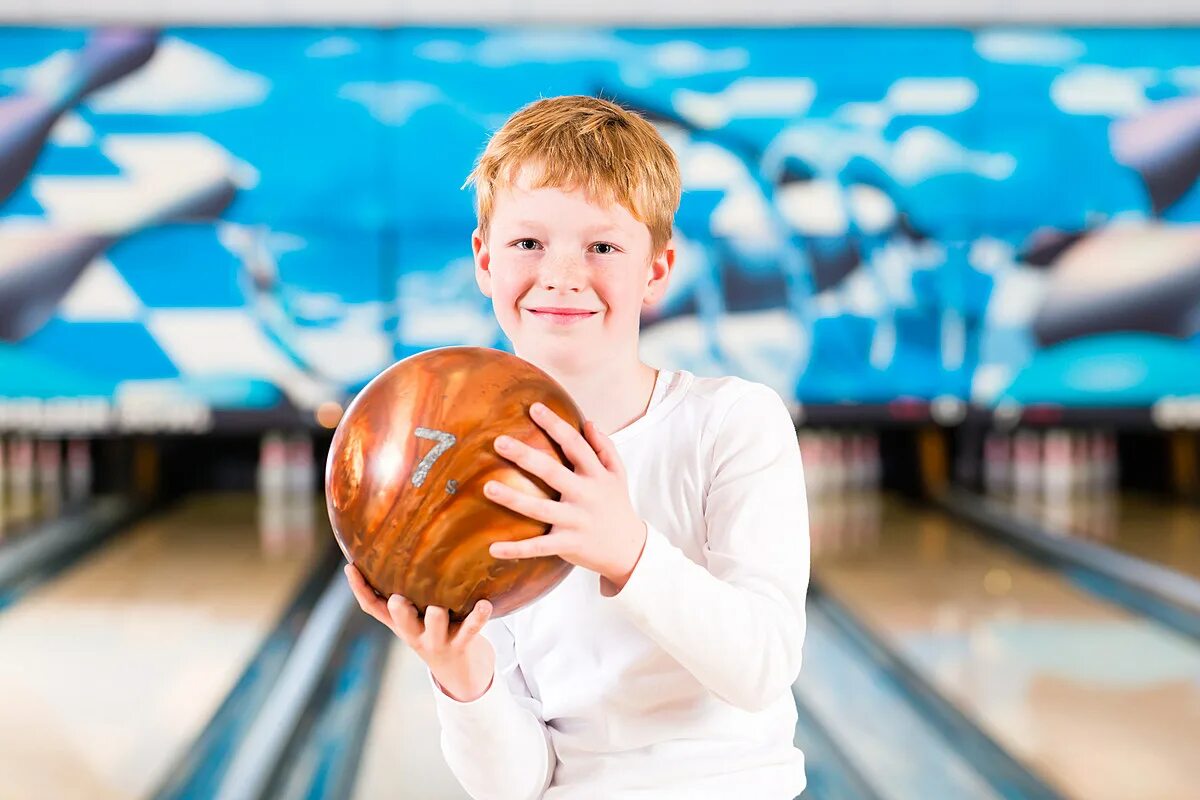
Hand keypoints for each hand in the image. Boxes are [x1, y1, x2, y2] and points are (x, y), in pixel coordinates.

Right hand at [343, 564, 494, 700]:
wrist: (459, 672)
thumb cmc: (434, 632)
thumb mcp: (414, 618)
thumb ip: (406, 592)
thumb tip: (400, 550)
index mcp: (400, 624)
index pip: (373, 607)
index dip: (359, 589)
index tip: (350, 567)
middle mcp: (415, 633)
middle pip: (401, 621)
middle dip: (399, 611)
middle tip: (397, 599)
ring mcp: (438, 640)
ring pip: (435, 626)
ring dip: (436, 616)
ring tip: (437, 609)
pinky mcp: (462, 643)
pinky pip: (471, 628)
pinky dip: (478, 616)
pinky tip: (484, 604)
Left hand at [486, 402, 647, 593]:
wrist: (629, 549)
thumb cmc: (617, 506)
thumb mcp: (618, 474)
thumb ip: (605, 447)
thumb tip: (588, 422)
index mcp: (596, 475)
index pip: (575, 444)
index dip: (555, 425)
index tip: (534, 408)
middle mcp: (585, 495)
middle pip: (552, 472)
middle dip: (526, 456)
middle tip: (499, 442)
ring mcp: (576, 521)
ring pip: (540, 509)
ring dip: (513, 499)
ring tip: (487, 488)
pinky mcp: (568, 544)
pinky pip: (539, 547)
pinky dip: (517, 549)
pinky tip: (492, 547)